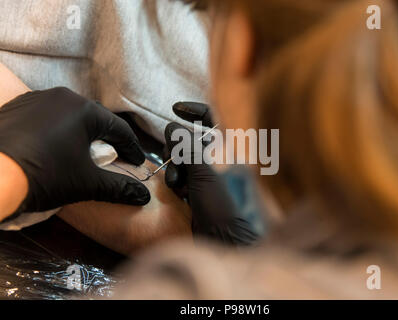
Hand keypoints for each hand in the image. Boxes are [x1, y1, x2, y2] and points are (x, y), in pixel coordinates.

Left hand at [0, 87, 149, 215]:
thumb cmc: (44, 176)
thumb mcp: (87, 184)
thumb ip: (118, 188)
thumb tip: (143, 196)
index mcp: (84, 111)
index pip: (119, 130)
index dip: (131, 148)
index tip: (136, 162)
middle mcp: (61, 97)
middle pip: (94, 119)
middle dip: (106, 138)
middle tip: (112, 158)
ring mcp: (34, 100)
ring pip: (68, 116)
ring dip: (79, 133)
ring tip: (80, 153)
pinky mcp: (14, 108)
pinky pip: (44, 117)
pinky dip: (54, 131)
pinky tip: (50, 148)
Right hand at [164, 102, 257, 245]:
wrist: (222, 237)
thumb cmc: (217, 204)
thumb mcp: (201, 173)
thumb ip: (186, 149)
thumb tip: (172, 126)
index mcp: (220, 148)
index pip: (209, 117)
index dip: (194, 109)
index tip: (175, 109)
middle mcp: (212, 157)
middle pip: (186, 140)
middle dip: (175, 150)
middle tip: (176, 167)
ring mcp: (203, 173)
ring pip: (180, 159)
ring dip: (175, 170)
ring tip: (177, 186)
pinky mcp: (196, 188)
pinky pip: (180, 175)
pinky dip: (176, 181)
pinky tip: (178, 194)